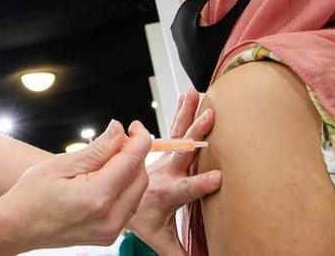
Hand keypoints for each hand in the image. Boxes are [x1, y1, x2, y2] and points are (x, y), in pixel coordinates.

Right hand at [0, 119, 155, 250]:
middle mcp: (109, 218)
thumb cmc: (33, 195)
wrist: (19, 226)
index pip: (132, 162)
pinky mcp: (109, 235)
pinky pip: (128, 205)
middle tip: (117, 139)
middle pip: (140, 177)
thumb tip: (119, 130)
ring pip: (137, 191)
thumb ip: (98, 149)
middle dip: (134, 154)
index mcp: (97, 197)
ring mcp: (110, 230)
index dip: (140, 139)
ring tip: (106, 158)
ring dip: (129, 171)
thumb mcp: (62, 164)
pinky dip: (123, 187)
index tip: (135, 126)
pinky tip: (105, 177)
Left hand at [126, 89, 221, 254]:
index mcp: (167, 193)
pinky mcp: (164, 149)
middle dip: (196, 135)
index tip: (218, 176)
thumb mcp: (160, 238)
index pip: (185, 190)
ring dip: (187, 113)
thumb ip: (179, 251)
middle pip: (182, 152)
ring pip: (177, 133)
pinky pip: (174, 127)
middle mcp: (165, 172)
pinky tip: (190, 94)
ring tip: (196, 94)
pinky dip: (182, 110)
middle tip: (210, 117)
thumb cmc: (143, 219)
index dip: (200, 184)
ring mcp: (164, 158)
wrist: (116, 197)